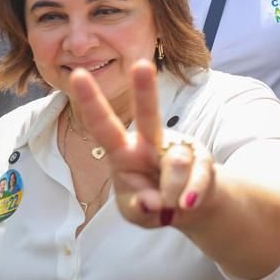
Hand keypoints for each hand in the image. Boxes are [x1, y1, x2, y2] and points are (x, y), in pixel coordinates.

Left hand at [71, 60, 216, 229]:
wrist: (189, 207)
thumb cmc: (152, 203)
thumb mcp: (136, 213)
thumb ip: (139, 208)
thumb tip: (153, 202)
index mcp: (124, 152)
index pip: (103, 126)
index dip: (92, 102)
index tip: (77, 74)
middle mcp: (151, 141)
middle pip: (148, 114)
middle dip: (145, 90)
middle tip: (142, 65)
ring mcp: (178, 146)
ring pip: (175, 163)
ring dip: (171, 193)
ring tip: (171, 206)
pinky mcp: (201, 157)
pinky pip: (198, 176)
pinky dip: (191, 195)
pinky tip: (188, 204)